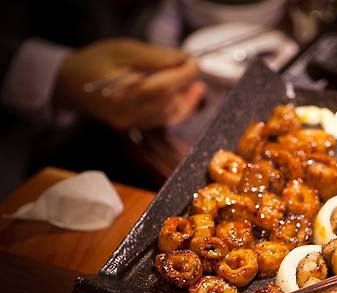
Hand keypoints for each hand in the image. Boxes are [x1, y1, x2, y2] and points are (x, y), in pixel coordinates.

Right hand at [54, 38, 205, 129]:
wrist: (69, 84)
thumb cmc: (94, 62)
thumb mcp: (122, 49)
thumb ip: (154, 56)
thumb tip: (182, 59)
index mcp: (120, 91)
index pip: (162, 86)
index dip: (183, 75)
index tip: (194, 63)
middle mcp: (125, 112)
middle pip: (168, 101)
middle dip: (186, 85)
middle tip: (193, 70)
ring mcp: (129, 122)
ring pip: (168, 114)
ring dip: (185, 99)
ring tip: (194, 84)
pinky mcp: (132, 126)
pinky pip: (162, 120)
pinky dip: (176, 108)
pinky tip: (183, 96)